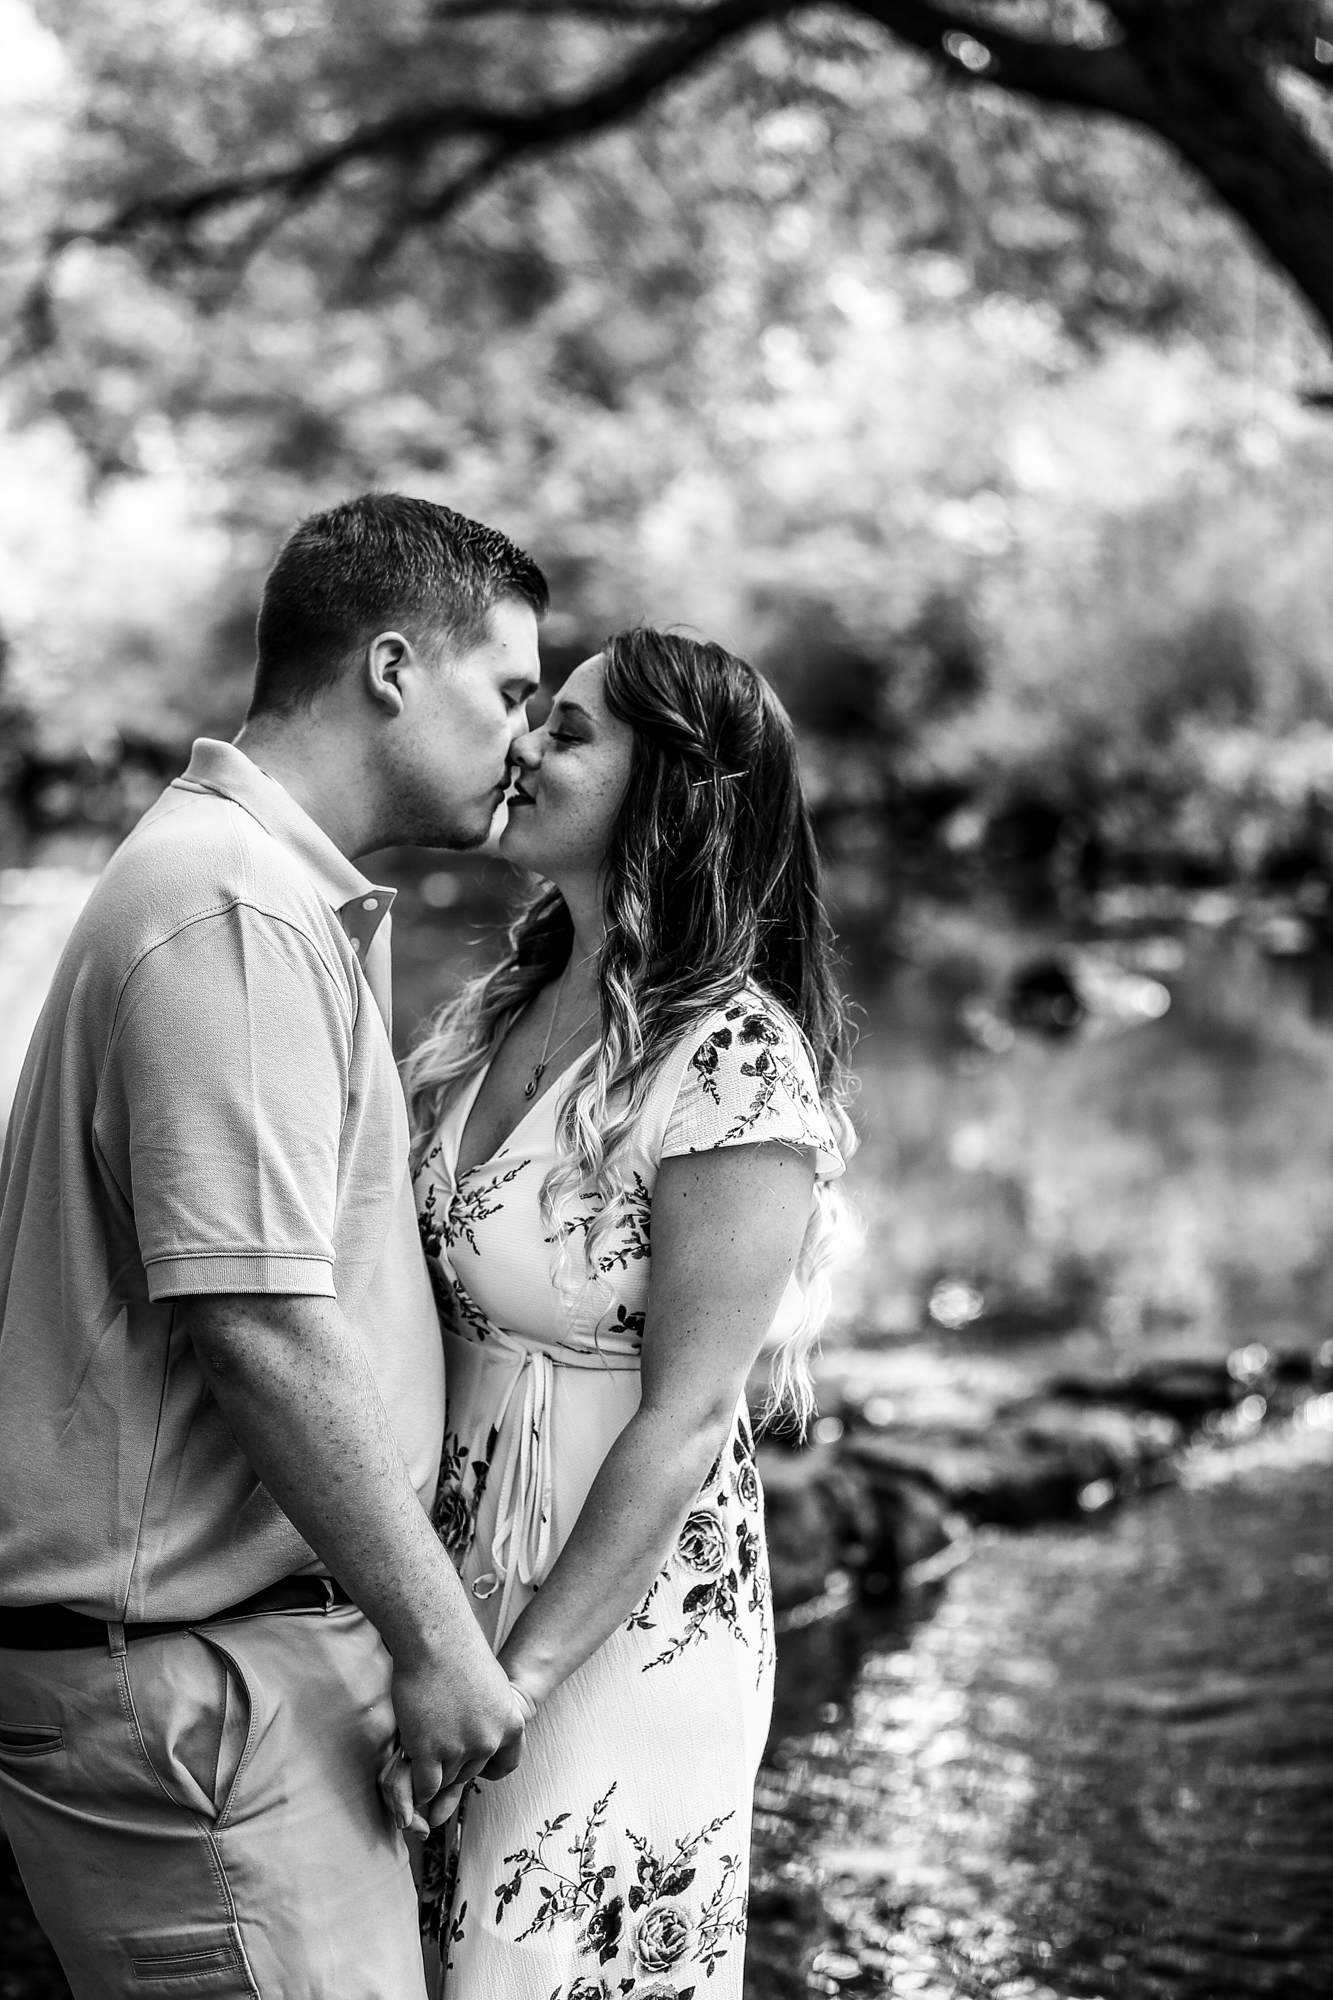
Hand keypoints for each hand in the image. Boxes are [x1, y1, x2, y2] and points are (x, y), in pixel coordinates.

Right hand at [381, 1644, 525, 1834]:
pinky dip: (417, 1784)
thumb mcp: (490, 1687)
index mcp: (511, 1723)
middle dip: (452, 1761)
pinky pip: (425, 1785)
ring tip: (420, 1745)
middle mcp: (489, 1740)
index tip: (471, 1761)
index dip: (488, 1766)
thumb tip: (476, 1732)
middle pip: (469, 1771)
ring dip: (431, 1768)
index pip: (507, 1763)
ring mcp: (459, 1749)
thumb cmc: (458, 1652)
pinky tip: (410, 1766)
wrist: (435, 1640)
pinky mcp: (429, 1752)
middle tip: (435, 1744)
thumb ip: (487, 1716)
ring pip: (445, 1778)